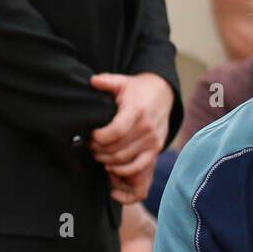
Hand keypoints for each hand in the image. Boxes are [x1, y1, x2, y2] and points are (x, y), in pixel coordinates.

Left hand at [89, 72, 173, 203]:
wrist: (163, 94)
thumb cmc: (138, 89)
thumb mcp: (122, 82)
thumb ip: (107, 81)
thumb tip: (92, 81)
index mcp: (136, 111)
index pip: (116, 131)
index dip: (99, 137)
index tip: (91, 134)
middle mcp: (146, 127)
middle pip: (117, 148)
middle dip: (98, 149)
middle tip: (89, 145)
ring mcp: (152, 140)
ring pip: (123, 158)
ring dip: (105, 159)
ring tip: (96, 153)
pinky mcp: (156, 149)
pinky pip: (138, 166)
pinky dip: (122, 170)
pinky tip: (110, 165)